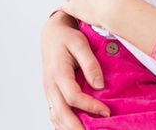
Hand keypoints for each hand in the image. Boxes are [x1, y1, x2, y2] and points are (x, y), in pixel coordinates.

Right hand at [41, 11, 109, 129]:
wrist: (52, 34)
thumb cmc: (67, 37)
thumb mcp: (80, 43)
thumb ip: (90, 64)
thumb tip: (99, 85)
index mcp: (58, 73)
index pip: (73, 96)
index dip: (90, 106)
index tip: (107, 112)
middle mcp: (50, 85)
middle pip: (61, 113)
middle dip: (76, 128)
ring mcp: (49, 91)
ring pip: (56, 116)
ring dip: (68, 128)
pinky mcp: (51, 94)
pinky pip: (55, 113)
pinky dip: (63, 124)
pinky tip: (75, 128)